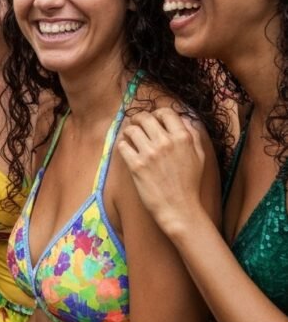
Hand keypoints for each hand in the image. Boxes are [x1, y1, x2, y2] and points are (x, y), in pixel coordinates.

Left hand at [117, 108, 206, 238]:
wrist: (179, 208)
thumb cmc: (190, 184)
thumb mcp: (200, 157)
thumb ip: (193, 136)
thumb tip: (183, 120)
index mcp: (183, 138)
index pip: (166, 112)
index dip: (157, 114)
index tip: (153, 120)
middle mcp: (166, 142)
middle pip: (145, 117)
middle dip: (138, 119)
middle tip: (136, 124)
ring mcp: (150, 153)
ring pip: (131, 129)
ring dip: (129, 132)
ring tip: (130, 137)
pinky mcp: (136, 165)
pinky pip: (122, 145)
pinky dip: (123, 146)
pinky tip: (127, 150)